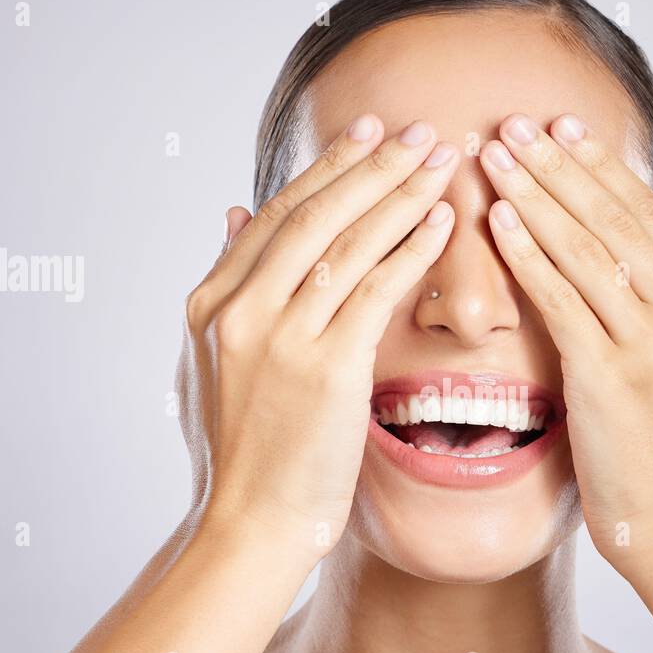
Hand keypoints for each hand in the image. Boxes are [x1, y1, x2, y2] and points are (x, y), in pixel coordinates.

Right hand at [176, 115, 457, 558]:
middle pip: (314, 214)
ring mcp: (281, 337)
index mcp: (210, 303)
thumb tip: (233, 212)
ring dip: (400, 193)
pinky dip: (412, 249)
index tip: (367, 132)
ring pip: (348, 242)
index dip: (327, 169)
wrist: (248, 523)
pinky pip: (376, 290)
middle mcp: (241, 310)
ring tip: (441, 159)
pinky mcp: (325, 369)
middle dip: (371, 164)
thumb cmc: (241, 452)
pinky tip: (443, 220)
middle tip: (417, 129)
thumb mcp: (209, 359)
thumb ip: (227, 283)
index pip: (277, 215)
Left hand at [477, 112, 652, 577]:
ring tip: (493, 153)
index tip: (562, 128)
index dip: (601, 167)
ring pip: (586, 247)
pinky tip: (497, 220)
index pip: (649, 214)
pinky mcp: (613, 376)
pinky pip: (562, 299)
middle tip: (514, 122)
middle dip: (559, 164)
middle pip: (615, 217)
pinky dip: (528, 253)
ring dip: (534, 193)